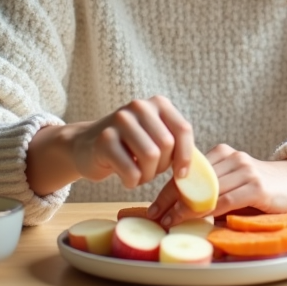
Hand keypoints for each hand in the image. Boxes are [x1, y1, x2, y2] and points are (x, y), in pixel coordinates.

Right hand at [70, 96, 194, 188]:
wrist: (85, 147)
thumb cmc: (129, 147)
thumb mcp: (155, 137)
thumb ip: (176, 144)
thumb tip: (201, 169)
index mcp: (158, 104)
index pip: (183, 130)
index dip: (186, 156)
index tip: (182, 174)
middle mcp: (139, 106)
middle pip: (167, 145)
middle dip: (162, 167)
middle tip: (150, 171)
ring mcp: (120, 120)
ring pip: (151, 157)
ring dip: (147, 176)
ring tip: (138, 174)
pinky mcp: (104, 139)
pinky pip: (131, 170)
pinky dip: (132, 182)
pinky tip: (126, 178)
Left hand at [148, 144, 286, 227]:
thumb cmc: (259, 188)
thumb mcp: (232, 183)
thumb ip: (211, 190)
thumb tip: (177, 210)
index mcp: (222, 153)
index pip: (188, 172)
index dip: (168, 190)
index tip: (152, 208)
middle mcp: (232, 157)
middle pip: (195, 180)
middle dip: (171, 200)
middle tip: (155, 217)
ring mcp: (245, 170)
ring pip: (208, 190)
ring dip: (186, 207)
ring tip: (170, 221)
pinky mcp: (256, 186)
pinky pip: (226, 200)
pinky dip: (209, 210)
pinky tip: (197, 219)